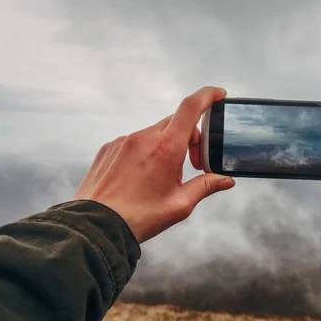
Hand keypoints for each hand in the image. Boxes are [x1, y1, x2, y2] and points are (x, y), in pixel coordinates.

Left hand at [73, 86, 234, 242]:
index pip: (191, 108)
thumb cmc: (139, 217)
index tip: (218, 94)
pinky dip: (146, 151)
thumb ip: (205, 186)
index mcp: (166, 148)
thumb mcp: (180, 205)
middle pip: (176, 122)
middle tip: (192, 162)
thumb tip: (225, 181)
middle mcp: (144, 137)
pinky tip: (142, 176)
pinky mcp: (109, 148)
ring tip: (163, 174)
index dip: (208, 95)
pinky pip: (135, 141)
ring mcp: (124, 141)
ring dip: (167, 144)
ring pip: (155, 132)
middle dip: (190, 136)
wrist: (96, 226)